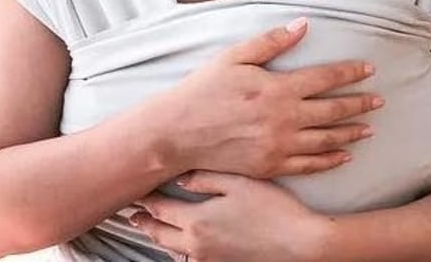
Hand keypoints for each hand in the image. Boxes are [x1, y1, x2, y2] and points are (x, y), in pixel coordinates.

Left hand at [131, 171, 330, 261]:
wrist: (297, 242)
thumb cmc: (273, 209)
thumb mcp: (240, 182)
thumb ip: (207, 178)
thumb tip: (181, 177)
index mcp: (197, 220)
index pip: (159, 209)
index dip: (144, 199)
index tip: (134, 192)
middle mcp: (196, 244)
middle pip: (160, 233)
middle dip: (144, 222)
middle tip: (132, 214)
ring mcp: (207, 259)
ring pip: (172, 250)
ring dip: (160, 238)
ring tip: (152, 228)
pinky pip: (190, 260)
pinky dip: (180, 253)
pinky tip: (182, 247)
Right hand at [156, 20, 380, 178]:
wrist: (176, 133)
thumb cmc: (203, 90)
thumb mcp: (234, 57)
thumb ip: (271, 42)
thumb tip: (302, 25)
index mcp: (277, 88)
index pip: (325, 78)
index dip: (351, 73)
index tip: (370, 69)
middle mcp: (283, 118)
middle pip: (333, 110)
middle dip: (360, 104)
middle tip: (380, 100)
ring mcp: (278, 146)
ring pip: (326, 140)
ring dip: (351, 132)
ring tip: (369, 128)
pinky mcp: (269, 167)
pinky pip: (308, 166)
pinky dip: (330, 161)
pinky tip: (343, 156)